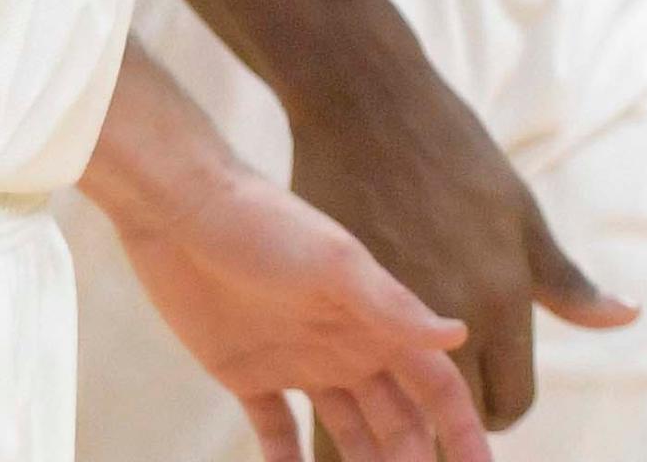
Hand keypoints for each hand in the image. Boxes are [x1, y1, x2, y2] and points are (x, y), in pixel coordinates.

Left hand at [94, 129, 485, 461]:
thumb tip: (461, 335)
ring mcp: (301, 362)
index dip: (462, 432)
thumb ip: (393, 305)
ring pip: (346, 434)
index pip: (437, 387)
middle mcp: (349, 346)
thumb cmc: (267, 224)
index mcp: (379, 321)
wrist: (184, 208)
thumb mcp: (334, 264)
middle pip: (398, 420)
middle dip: (415, 459)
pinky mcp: (248, 373)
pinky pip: (276, 434)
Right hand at [282, 34, 636, 430]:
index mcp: (502, 302)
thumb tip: (629, 317)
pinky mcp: (333, 306)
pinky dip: (346, 396)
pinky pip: (338, 387)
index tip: (484, 383)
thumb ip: (567, 283)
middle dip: (450, 416)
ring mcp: (386, 318)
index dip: (500, 401)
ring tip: (390, 404)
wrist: (367, 103)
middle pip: (455, 418)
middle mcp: (450, 321)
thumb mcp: (521, 213)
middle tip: (437, 394)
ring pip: (392, 414)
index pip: (510, 403)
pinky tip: (346, 380)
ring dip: (394, 416)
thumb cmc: (455, 152)